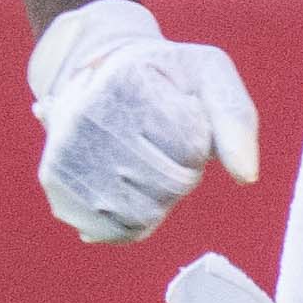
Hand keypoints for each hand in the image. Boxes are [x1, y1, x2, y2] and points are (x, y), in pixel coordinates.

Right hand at [27, 0, 260, 245]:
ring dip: (158, 198)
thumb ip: (235, 118)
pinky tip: (126, 187)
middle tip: (161, 143)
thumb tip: (246, 176)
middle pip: (169, 184)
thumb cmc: (164, 77)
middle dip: (181, 171)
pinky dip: (133, 220)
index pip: (190, 144)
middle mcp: (85, 116)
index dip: (199, 140)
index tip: (180, 116)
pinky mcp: (56, 184)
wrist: (99, 72)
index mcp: (125, 80)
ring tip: (142, 160)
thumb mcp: (207, 74)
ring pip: (143, 214)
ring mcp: (65, 152)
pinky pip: (114, 231)